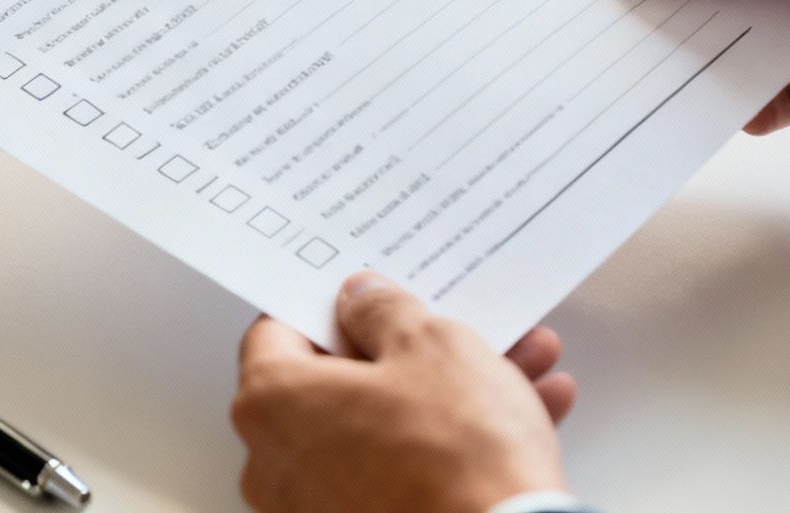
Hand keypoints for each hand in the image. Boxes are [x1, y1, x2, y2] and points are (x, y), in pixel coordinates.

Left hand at [231, 273, 574, 512]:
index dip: (331, 306)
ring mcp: (316, 508)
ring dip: (448, 394)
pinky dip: (449, 445)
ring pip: (384, 427)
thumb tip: (363, 300)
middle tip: (453, 329)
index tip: (369, 296)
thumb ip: (384, 309)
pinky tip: (518, 419)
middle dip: (410, 351)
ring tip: (513, 368)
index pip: (277, 332)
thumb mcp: (430, 345)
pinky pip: (403, 472)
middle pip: (341, 383)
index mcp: (272, 401)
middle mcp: (277, 464)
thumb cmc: (455, 459)